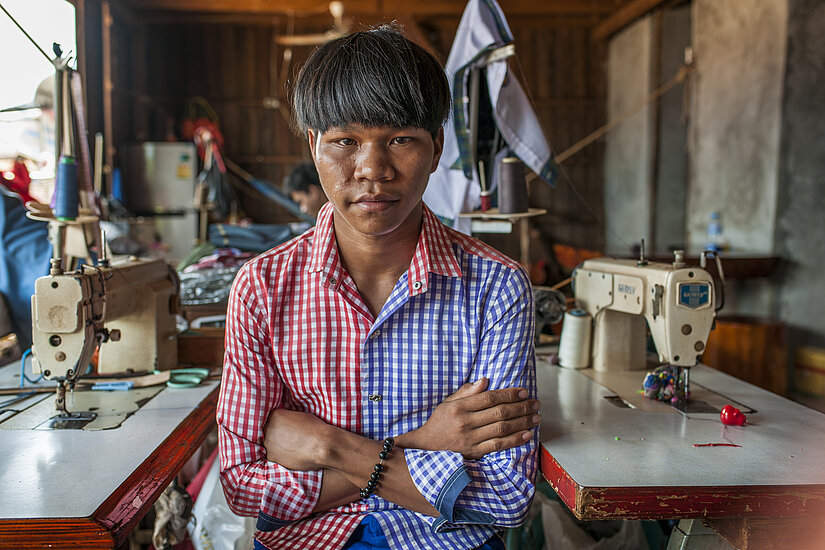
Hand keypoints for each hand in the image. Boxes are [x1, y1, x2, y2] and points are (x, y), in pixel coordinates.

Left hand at [263, 408, 332, 470]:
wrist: (321, 446)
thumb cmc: (315, 429)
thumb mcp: (302, 416)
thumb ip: (289, 417)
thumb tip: (288, 422)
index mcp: (275, 415)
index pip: (273, 418)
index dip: (281, 423)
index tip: (288, 427)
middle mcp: (268, 428)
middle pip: (269, 430)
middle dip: (277, 434)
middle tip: (290, 437)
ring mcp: (268, 443)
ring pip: (270, 443)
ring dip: (277, 445)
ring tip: (291, 447)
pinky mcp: (271, 457)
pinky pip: (273, 455)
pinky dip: (280, 455)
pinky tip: (291, 454)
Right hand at [399, 378, 539, 458]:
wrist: (426, 447)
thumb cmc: (439, 422)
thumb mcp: (448, 403)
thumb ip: (467, 392)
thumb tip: (485, 380)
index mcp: (459, 407)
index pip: (490, 397)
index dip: (509, 394)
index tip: (524, 391)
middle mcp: (466, 422)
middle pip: (500, 412)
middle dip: (522, 407)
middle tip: (536, 403)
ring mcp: (470, 439)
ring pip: (502, 429)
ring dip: (523, 422)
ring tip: (536, 418)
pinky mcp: (474, 452)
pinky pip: (498, 446)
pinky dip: (515, 440)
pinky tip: (527, 434)